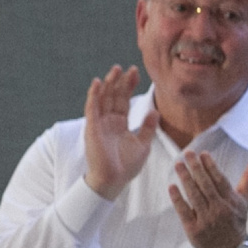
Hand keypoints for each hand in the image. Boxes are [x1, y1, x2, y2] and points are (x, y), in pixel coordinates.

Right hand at [81, 66, 156, 198]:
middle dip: (120, 82)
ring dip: (107, 84)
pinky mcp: (92, 127)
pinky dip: (93, 95)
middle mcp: (108, 121)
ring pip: (103, 98)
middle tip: (126, 68)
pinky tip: (97, 83)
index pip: (124, 100)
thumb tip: (156, 111)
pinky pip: (92, 108)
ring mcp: (99, 123)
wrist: (113, 180)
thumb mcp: (143, 144)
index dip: (129, 86)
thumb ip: (148, 127)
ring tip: (114, 70)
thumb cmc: (127, 166)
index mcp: (120, 124)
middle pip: (114, 96)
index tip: (136, 72)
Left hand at [171, 151, 247, 247]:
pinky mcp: (194, 230)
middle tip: (187, 153)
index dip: (211, 166)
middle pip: (206, 186)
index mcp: (231, 201)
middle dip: (196, 168)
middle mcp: (220, 210)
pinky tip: (171, 186)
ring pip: (195, 196)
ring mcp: (207, 220)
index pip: (220, 180)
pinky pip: (184, 211)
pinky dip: (178, 199)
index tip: (203, 153)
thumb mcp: (245, 199)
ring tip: (178, 164)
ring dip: (185, 179)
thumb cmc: (235, 219)